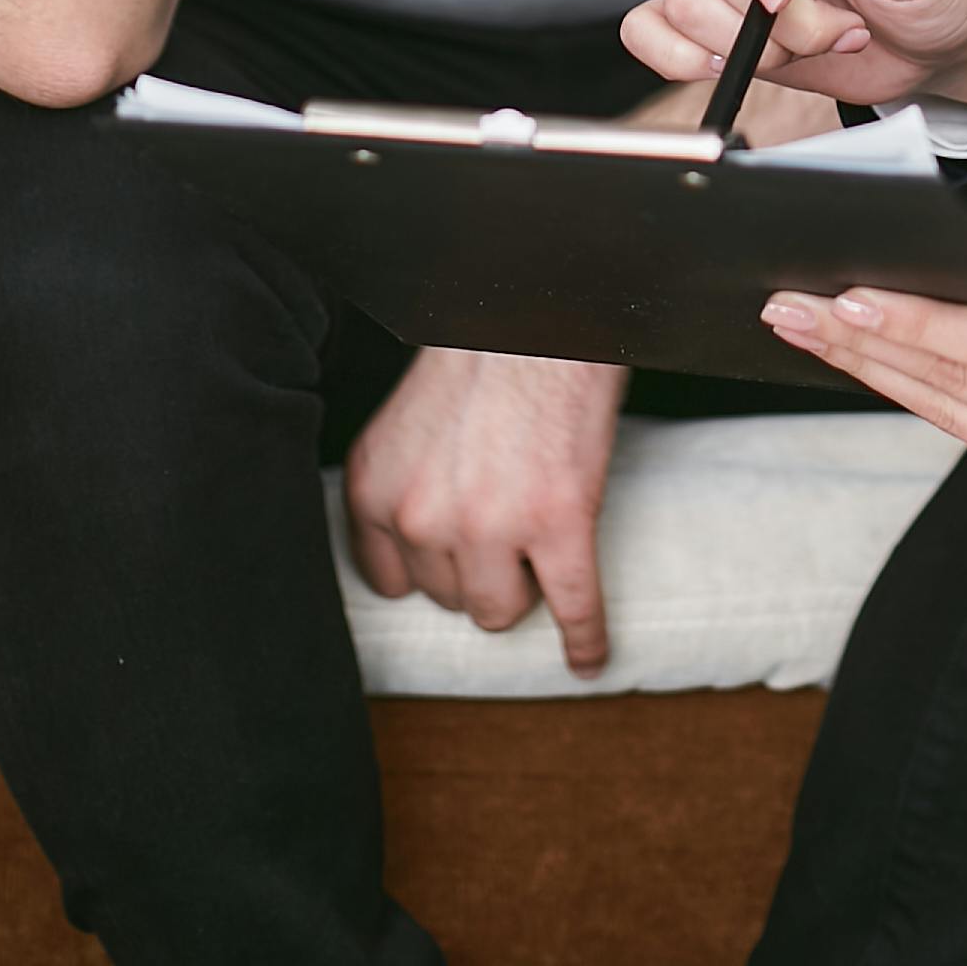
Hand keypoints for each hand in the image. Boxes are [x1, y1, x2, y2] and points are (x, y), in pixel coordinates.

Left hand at [344, 349, 627, 676]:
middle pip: (450, 596)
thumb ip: (406, 484)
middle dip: (481, 570)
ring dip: (526, 588)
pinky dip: (583, 639)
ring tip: (544, 550)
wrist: (541, 307)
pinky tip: (589, 659)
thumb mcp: (410, 420)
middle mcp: (421, 515)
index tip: (455, 565)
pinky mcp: (558, 523)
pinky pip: (573, 606)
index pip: (392, 581)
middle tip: (511, 524)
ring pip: (501, 609)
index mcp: (376, 487)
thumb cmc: (481, 352)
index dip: (431, 569)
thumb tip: (425, 543)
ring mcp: (490, 525)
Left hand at [756, 227, 966, 508]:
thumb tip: (950, 279)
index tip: (842, 299)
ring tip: (810, 327)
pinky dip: (924, 396)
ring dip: (878, 372)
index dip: (910, 325)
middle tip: (789, 306)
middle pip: (957, 390)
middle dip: (864, 346)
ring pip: (955, 418)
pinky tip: (873, 360)